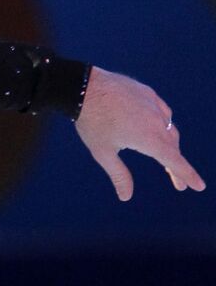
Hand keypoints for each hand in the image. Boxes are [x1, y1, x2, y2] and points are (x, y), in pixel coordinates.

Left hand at [75, 66, 204, 200]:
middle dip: (176, 167)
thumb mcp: (103, 153)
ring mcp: (155, 104)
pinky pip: (163, 112)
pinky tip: (158, 130)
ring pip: (169, 128)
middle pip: (173, 147)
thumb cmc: (92, 123)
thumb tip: (126, 197)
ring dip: (170, 146)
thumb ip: (118, 175)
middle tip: (178, 184)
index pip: (174, 160)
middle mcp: (157, 121)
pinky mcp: (149, 94)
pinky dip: (164, 125)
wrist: (85, 88)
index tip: (199, 186)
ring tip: (167, 161)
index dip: (187, 174)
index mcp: (148, 138)